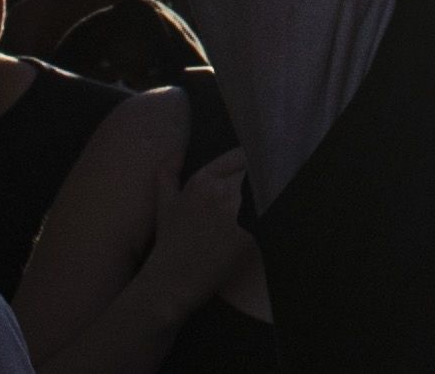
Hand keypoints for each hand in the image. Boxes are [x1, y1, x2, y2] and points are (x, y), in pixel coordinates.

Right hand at [131, 142, 258, 326]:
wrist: (172, 282)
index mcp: (203, 180)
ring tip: (270, 213)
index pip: (241, 156)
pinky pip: (266, 222)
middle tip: (261, 193)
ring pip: (264, 197)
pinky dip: (267, 225)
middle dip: (258, 184)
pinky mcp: (250, 236)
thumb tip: (178, 152)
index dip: (250, 163)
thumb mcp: (164, 204)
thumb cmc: (169, 243)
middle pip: (256, 176)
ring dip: (265, 202)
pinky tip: (264, 231)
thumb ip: (167, 173)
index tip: (254, 172)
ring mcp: (237, 214)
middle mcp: (222, 193)